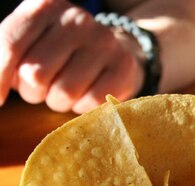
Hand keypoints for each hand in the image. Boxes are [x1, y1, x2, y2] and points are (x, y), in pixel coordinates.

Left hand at [0, 0, 143, 112]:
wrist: (110, 51)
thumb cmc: (58, 52)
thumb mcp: (28, 44)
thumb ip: (4, 58)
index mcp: (44, 7)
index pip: (9, 44)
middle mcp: (76, 20)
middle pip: (34, 74)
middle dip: (32, 92)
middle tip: (41, 89)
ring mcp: (104, 42)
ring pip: (63, 93)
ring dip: (56, 102)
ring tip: (62, 91)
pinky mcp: (123, 67)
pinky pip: (91, 103)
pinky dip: (82, 107)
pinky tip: (84, 95)